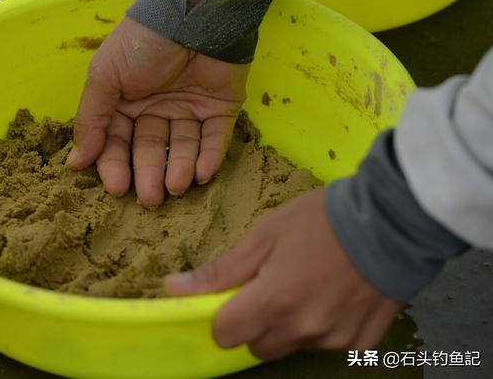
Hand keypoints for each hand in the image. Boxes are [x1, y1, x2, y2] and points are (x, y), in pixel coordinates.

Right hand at [66, 17, 249, 206]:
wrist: (192, 15)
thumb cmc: (142, 44)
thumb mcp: (105, 77)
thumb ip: (91, 120)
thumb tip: (75, 164)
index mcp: (126, 104)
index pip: (118, 143)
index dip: (117, 166)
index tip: (118, 187)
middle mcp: (157, 111)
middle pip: (151, 151)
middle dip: (150, 175)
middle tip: (151, 198)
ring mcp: (190, 110)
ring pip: (183, 148)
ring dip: (179, 169)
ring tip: (176, 185)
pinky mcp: (221, 109)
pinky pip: (215, 139)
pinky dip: (209, 158)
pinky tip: (201, 173)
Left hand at [165, 189, 402, 359]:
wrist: (392, 219)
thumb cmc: (322, 220)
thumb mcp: (265, 235)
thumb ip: (221, 271)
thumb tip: (173, 288)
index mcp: (273, 302)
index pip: (225, 335)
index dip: (223, 316)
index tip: (236, 297)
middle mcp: (302, 329)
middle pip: (258, 346)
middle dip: (256, 323)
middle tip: (274, 286)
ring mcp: (334, 339)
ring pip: (292, 346)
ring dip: (290, 325)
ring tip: (309, 284)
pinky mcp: (362, 341)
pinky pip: (328, 344)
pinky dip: (324, 327)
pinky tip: (335, 295)